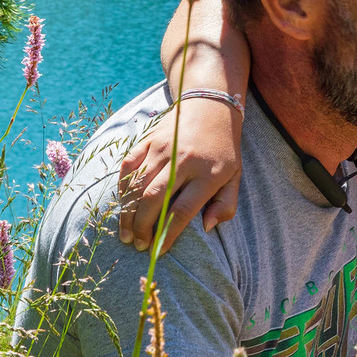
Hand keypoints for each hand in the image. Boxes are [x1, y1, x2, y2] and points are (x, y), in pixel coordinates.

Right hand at [116, 103, 242, 250]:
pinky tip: (122, 205)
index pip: (182, 210)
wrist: (211, 105)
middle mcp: (182, 161)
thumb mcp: (235, 176)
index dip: (168, 234)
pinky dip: (122, 187)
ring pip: (137, 185)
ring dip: (128, 212)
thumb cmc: (224, 148)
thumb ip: (226, 204)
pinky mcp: (148, 140)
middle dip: (142, 226)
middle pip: (154, 199)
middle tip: (138, 244)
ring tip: (126, 233)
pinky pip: (128, 166)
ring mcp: (162, 149)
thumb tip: (208, 227)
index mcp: (207, 174)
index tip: (159, 252)